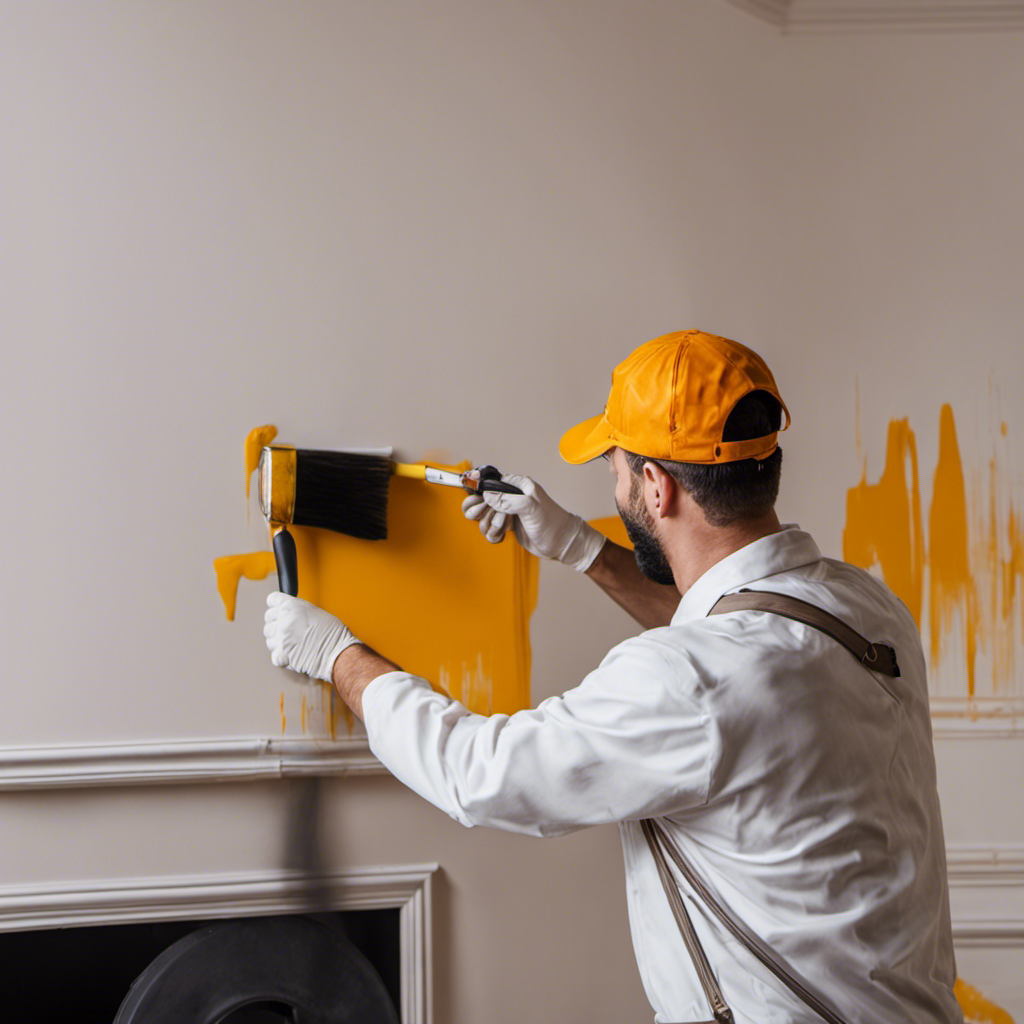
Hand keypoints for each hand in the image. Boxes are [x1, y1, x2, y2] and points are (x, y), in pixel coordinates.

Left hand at [264, 593, 359, 682]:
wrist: (337, 652)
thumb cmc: (333, 633)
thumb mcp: (315, 612)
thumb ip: (297, 612)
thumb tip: (290, 616)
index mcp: (291, 605)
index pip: (272, 600)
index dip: (276, 605)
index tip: (279, 609)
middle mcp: (283, 619)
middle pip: (268, 619)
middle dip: (276, 623)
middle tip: (288, 629)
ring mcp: (280, 638)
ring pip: (269, 638)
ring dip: (278, 641)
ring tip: (292, 643)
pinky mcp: (280, 654)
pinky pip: (274, 655)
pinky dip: (281, 657)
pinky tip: (291, 654)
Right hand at [461, 472, 605, 571]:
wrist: (561, 544)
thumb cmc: (552, 523)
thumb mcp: (530, 507)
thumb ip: (507, 500)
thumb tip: (486, 495)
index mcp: (518, 485)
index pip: (489, 482)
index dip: (481, 493)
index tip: (482, 504)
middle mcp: (511, 496)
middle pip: (480, 500)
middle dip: (484, 512)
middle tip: (496, 518)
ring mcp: (507, 511)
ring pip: (483, 516)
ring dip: (490, 525)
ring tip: (504, 528)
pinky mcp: (507, 525)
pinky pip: (489, 528)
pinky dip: (493, 534)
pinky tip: (503, 536)